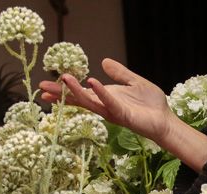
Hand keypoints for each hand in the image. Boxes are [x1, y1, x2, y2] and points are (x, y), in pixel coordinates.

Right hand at [39, 58, 174, 145]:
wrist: (164, 119)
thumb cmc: (150, 104)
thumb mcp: (133, 82)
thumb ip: (119, 73)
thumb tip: (104, 61)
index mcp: (105, 97)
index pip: (81, 92)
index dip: (64, 89)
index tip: (46, 86)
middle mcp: (105, 106)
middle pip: (79, 99)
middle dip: (61, 93)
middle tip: (42, 88)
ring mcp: (112, 111)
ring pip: (90, 101)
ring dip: (77, 90)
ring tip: (64, 79)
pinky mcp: (123, 115)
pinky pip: (110, 102)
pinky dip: (101, 93)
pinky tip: (92, 83)